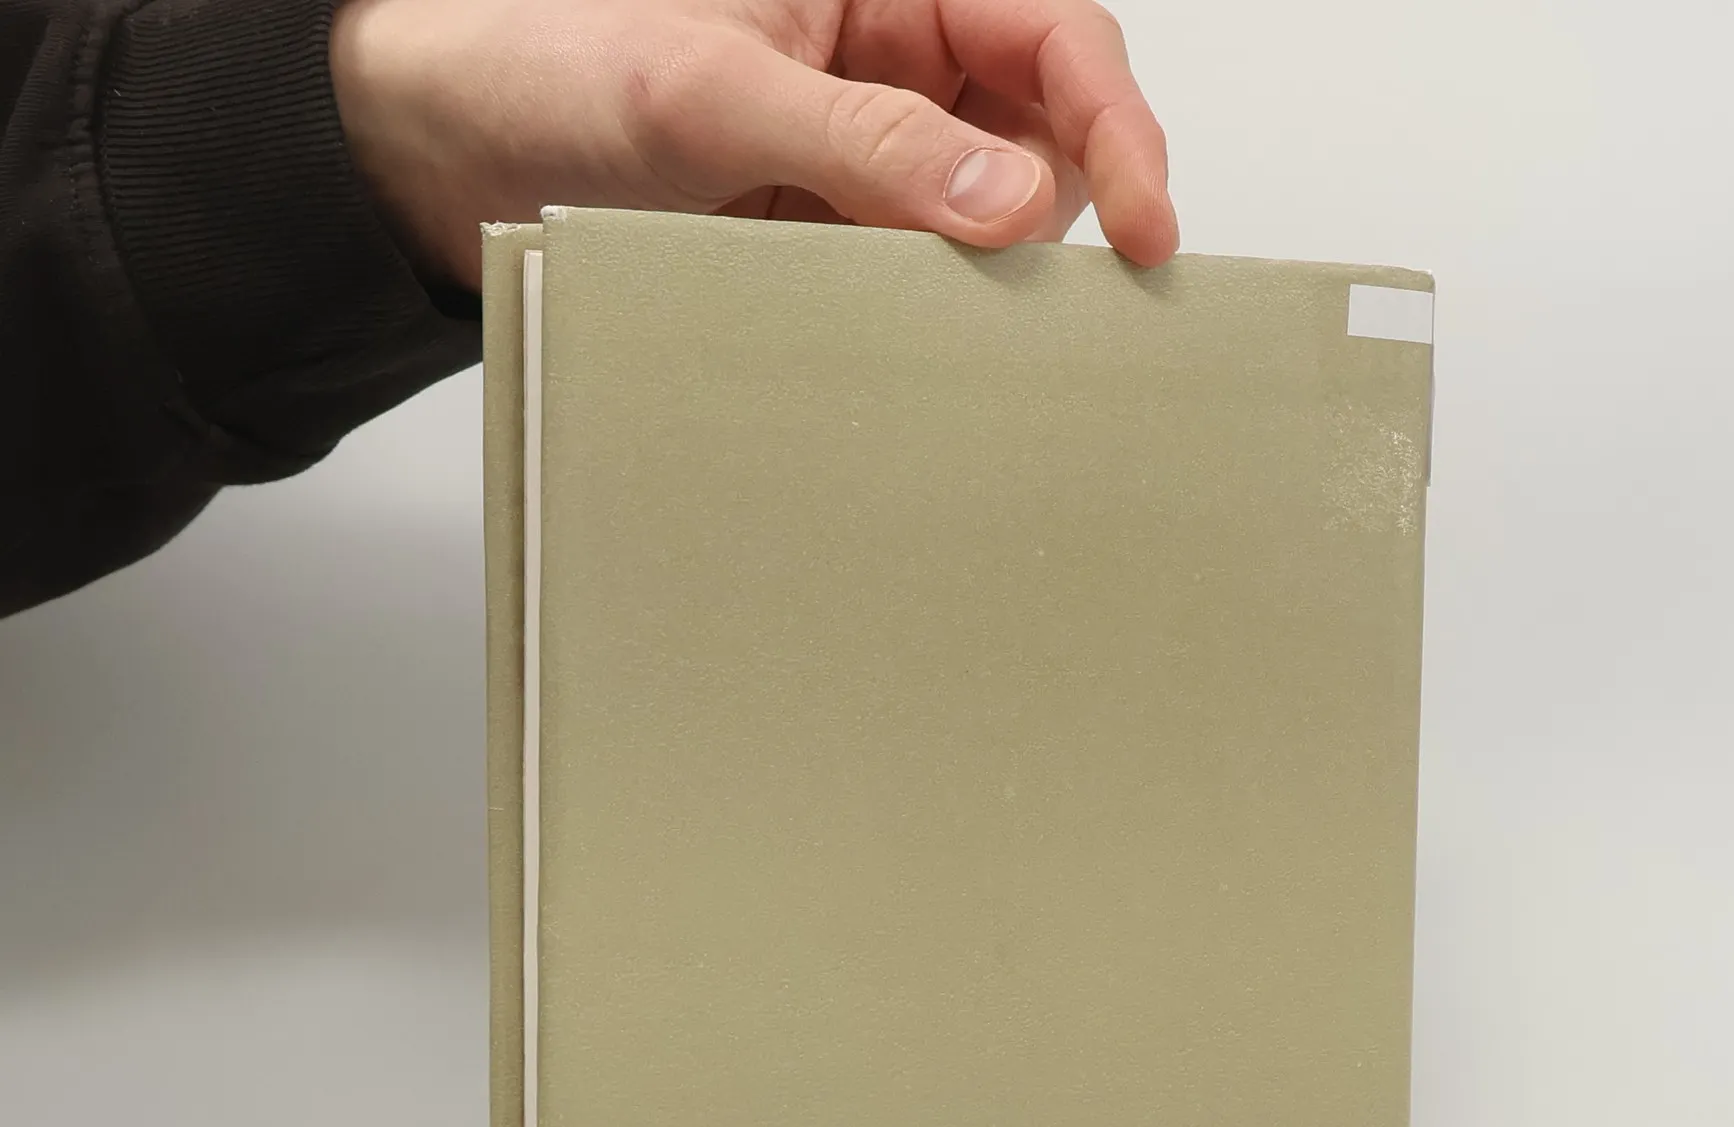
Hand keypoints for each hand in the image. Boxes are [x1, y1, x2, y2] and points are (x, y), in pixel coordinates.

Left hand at [329, 0, 1178, 292]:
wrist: (451, 150)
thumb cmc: (557, 65)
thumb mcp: (712, 94)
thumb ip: (867, 144)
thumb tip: (1010, 205)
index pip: (1055, 38)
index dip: (1119, 128)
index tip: (1148, 231)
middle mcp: (898, 59)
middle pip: (1049, 136)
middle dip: (1061, 217)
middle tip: (1046, 307)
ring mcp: (872, 152)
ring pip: (993, 221)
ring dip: (987, 282)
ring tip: (943, 326)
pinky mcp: (838, 229)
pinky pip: (920, 278)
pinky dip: (925, 319)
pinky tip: (900, 347)